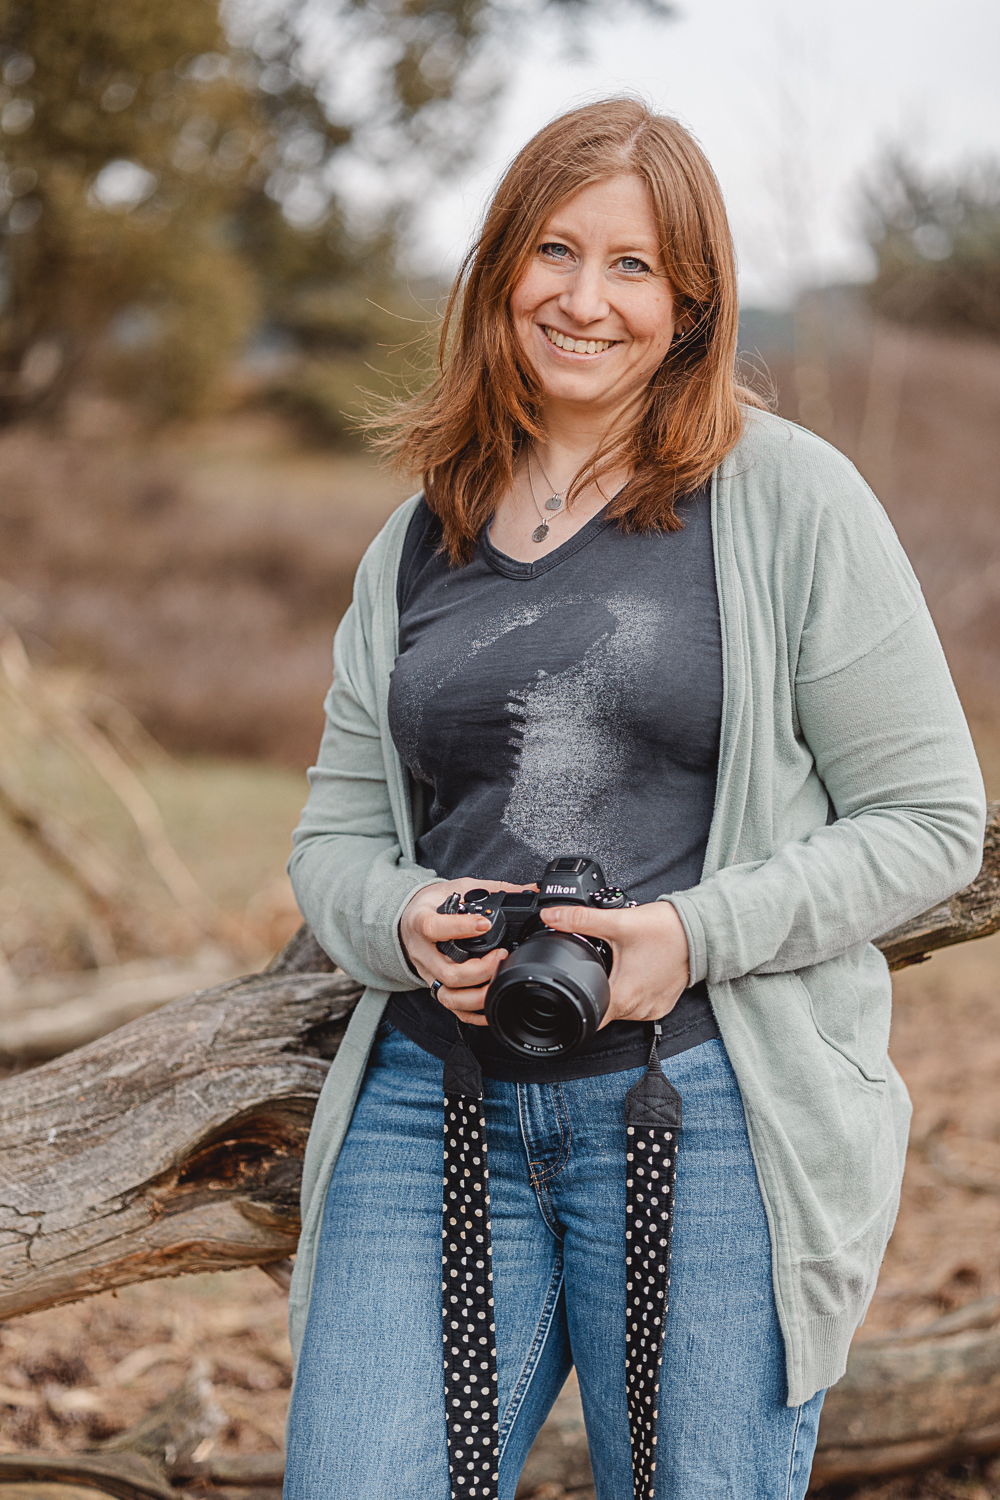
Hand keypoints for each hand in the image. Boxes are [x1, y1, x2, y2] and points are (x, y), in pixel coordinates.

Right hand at [399, 878, 535, 1026]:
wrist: (409, 921)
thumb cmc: (433, 904)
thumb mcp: (456, 887)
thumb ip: (489, 889)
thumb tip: (526, 889)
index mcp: (420, 922)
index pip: (435, 928)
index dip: (460, 928)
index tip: (485, 924)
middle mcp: (422, 953)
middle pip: (448, 972)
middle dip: (480, 969)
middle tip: (501, 955)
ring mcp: (428, 974)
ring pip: (449, 996)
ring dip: (478, 994)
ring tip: (498, 979)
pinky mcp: (436, 987)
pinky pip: (453, 1009)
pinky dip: (473, 1013)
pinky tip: (491, 1004)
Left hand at [539, 900, 689, 1027]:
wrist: (703, 932)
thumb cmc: (666, 930)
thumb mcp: (617, 922)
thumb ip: (580, 920)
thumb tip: (551, 917)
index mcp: (623, 996)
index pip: (588, 1018)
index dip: (574, 1007)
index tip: (569, 993)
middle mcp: (638, 1009)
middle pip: (603, 1010)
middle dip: (596, 989)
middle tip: (600, 964)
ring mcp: (652, 1009)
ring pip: (620, 1008)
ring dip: (614, 990)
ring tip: (620, 965)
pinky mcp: (662, 1004)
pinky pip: (638, 1004)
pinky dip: (632, 990)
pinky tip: (635, 970)